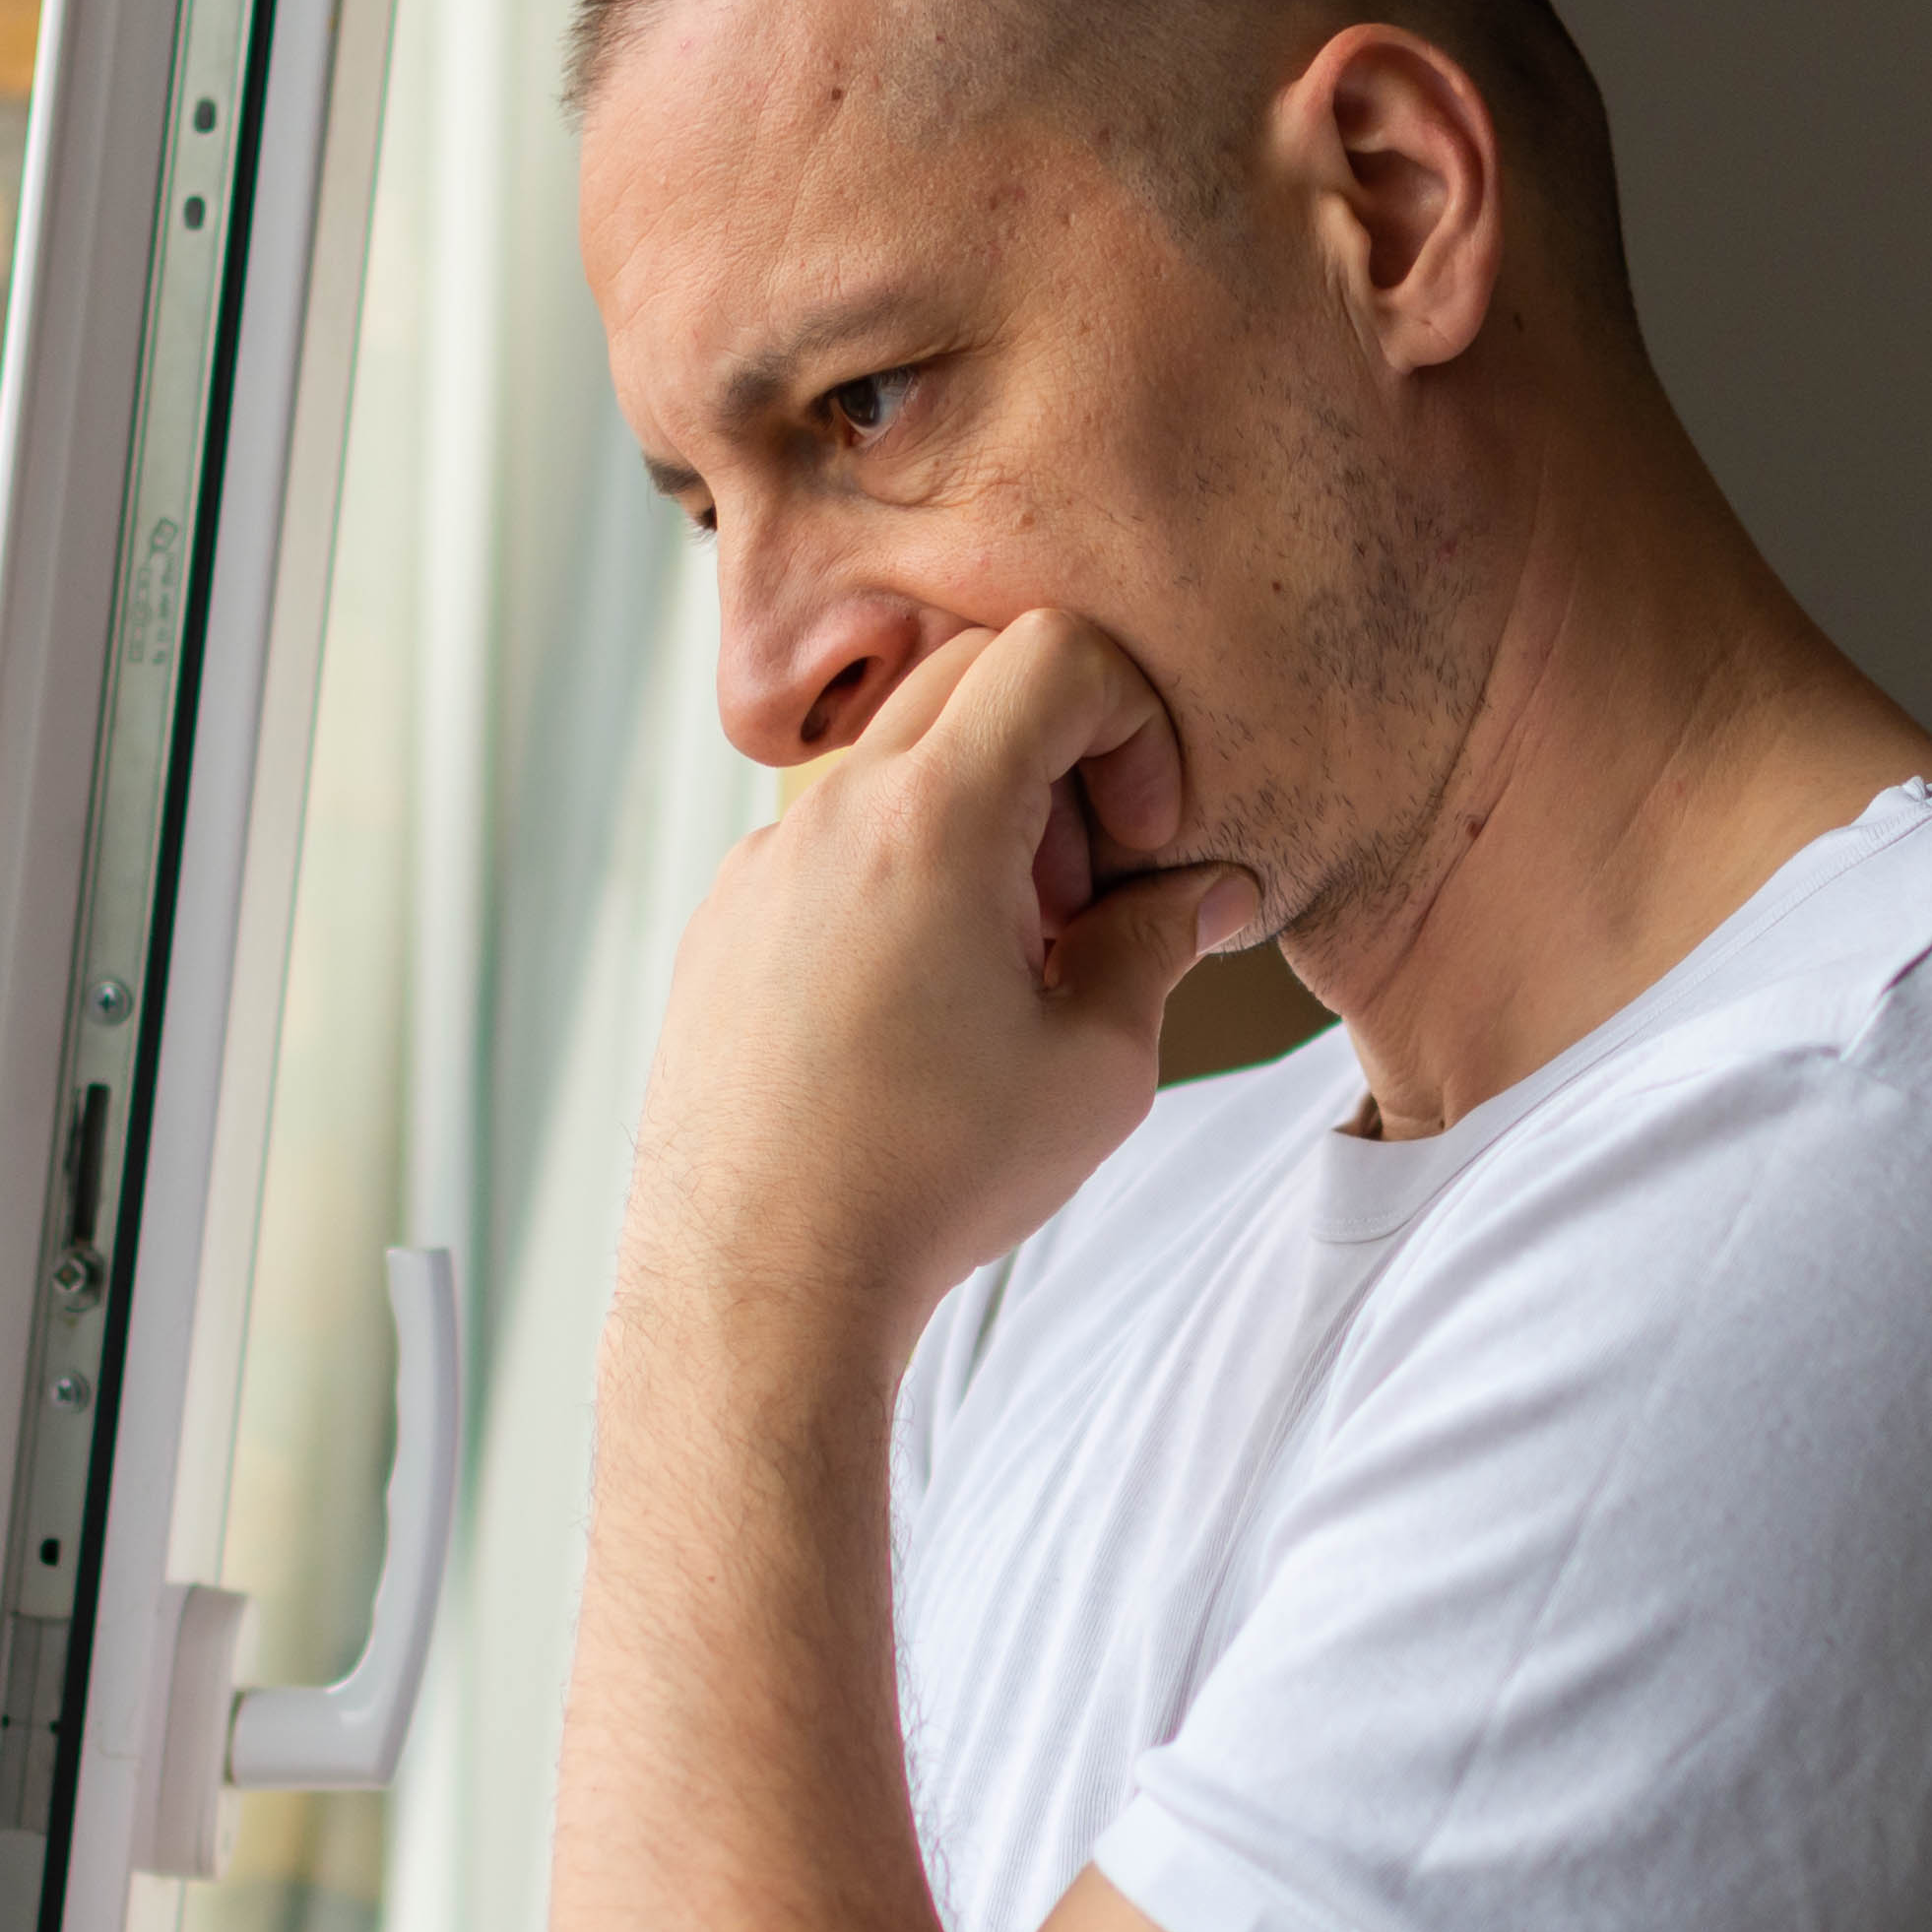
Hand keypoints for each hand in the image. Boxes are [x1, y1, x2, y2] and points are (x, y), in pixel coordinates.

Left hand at [623, 612, 1263, 1353]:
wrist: (758, 1281)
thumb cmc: (929, 1181)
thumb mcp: (1096, 1067)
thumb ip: (1160, 945)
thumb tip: (1206, 892)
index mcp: (930, 818)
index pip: (1055, 650)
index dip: (1134, 721)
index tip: (1139, 838)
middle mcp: (829, 812)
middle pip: (969, 675)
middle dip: (1058, 756)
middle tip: (1079, 895)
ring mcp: (762, 862)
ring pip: (894, 760)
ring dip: (977, 818)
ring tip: (1003, 961)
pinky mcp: (724, 920)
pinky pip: (829, 839)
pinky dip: (899, 872)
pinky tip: (917, 1003)